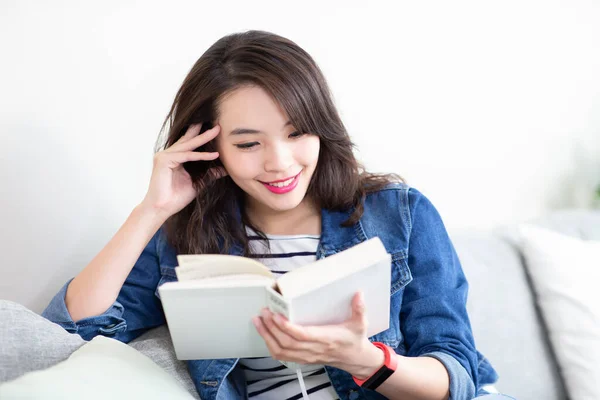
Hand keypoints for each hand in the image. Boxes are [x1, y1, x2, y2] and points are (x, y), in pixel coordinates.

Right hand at [140, 123, 226, 217]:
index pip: (189, 143)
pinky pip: (186, 155)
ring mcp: (164, 156)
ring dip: (204, 138)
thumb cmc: (176, 198)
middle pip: (188, 139)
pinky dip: (201, 155)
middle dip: (203, 130)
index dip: (201, 135)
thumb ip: (209, 174)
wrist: (162, 209)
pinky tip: (214, 155)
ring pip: (188, 145)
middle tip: (217, 123)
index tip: (215, 128)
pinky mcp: (164, 161)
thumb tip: (225, 169)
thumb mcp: (198, 183)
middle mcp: (167, 154)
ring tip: (217, 131)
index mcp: (174, 158)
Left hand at [252, 292, 384, 378]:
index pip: (302, 336)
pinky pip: (282, 356)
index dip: (287, 327)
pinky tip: (264, 334)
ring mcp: (307, 356)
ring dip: (267, 336)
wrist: (355, 359)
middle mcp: (314, 349)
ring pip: (281, 350)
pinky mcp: (303, 359)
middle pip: (287, 343)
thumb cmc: (354, 339)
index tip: (275, 315)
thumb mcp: (360, 323)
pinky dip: (270, 345)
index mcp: (326, 339)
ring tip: (258, 321)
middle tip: (263, 312)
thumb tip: (358, 294)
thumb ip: (359, 309)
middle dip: (271, 328)